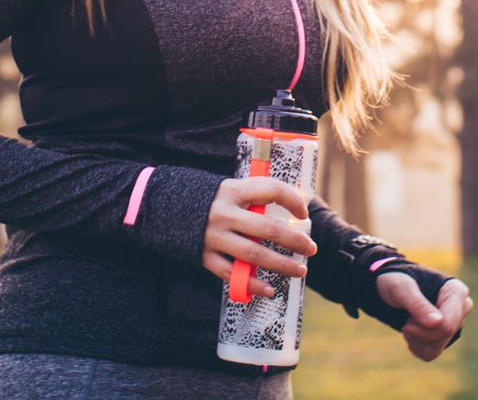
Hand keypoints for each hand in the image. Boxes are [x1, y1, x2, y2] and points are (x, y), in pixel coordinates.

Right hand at [201, 177, 315, 299]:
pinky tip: (269, 289)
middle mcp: (225, 213)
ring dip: (281, 265)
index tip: (303, 213)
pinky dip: (251, 284)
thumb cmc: (211, 199)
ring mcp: (214, 236)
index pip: (270, 190)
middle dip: (295, 241)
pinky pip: (232, 274)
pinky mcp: (204, 255)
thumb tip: (294, 208)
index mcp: (234, 190)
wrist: (166, 208)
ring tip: (300, 270)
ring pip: (254, 255)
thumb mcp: (231, 189)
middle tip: (311, 249)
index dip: (292, 200)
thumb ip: (255, 197)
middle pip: (268, 229)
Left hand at [377, 273, 471, 361]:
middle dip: (420, 334)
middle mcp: (461, 307)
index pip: (449, 324)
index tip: (406, 326)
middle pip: (445, 336)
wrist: (393, 288)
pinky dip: (417, 347)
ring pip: (438, 347)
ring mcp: (455, 322)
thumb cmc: (398, 280)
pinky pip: (433, 353)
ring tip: (409, 323)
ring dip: (416, 340)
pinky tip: (411, 334)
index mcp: (456, 291)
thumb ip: (418, 304)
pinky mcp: (446, 334)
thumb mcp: (401, 288)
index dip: (426, 332)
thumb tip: (438, 322)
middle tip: (407, 320)